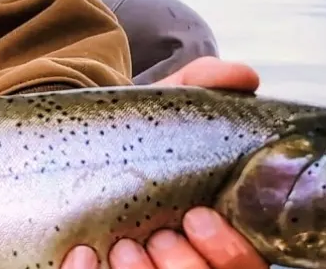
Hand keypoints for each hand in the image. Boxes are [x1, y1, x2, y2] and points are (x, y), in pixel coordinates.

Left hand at [60, 58, 265, 268]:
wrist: (79, 145)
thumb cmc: (138, 135)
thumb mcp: (168, 107)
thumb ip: (203, 84)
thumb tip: (244, 74)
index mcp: (218, 233)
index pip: (246, 264)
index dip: (229, 249)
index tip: (197, 215)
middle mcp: (190, 262)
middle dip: (184, 266)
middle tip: (158, 235)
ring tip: (124, 246)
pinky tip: (83, 255)